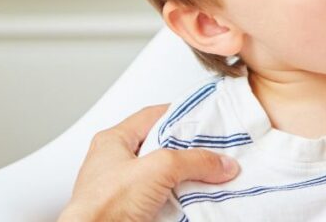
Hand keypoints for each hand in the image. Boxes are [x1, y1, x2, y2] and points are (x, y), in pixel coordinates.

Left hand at [59, 105, 239, 221]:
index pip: (152, 116)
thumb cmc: (105, 205)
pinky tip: (192, 200)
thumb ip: (194, 161)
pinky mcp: (131, 211)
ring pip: (162, 176)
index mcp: (113, 141)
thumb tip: (220, 163)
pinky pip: (161, 199)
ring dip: (184, 178)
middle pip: (161, 147)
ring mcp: (122, 189)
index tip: (204, 118)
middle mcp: (115, 163)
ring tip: (207, 177)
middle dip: (187, 151)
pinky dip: (178, 199)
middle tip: (210, 151)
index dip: (179, 114)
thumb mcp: (159, 169)